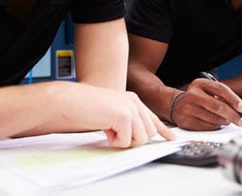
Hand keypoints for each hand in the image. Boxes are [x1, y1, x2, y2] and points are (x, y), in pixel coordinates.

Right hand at [57, 83, 175, 147]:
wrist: (69, 101)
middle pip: (149, 133)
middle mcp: (135, 102)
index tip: (172, 139)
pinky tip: (104, 129)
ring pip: (141, 139)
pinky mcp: (124, 116)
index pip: (153, 118)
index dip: (163, 130)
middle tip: (115, 133)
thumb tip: (138, 136)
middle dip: (133, 139)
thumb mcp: (111, 112)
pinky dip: (114, 141)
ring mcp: (131, 108)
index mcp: (133, 100)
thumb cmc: (85, 108)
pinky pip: (126, 141)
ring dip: (124, 141)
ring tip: (109, 129)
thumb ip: (126, 120)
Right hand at [172, 78, 241, 130]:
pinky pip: (207, 127)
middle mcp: (192, 95)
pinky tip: (218, 124)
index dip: (234, 100)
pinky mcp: (186, 121)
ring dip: (225, 122)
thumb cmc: (196, 98)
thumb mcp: (207, 91)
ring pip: (214, 118)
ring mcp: (188, 108)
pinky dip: (216, 126)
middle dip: (233, 115)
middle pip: (218, 106)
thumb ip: (221, 96)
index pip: (221, 90)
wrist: (175, 105)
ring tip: (229, 121)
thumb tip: (238, 109)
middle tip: (241, 121)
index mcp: (200, 84)